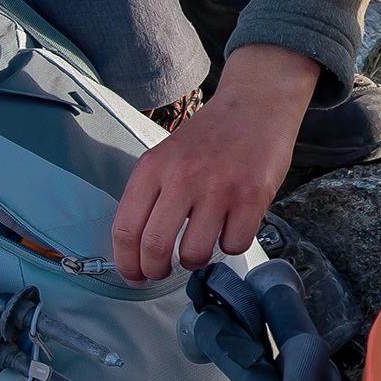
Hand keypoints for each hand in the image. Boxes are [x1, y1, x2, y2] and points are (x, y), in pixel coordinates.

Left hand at [113, 42, 314, 281]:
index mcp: (153, 168)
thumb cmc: (210, 136)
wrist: (255, 103)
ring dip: (194, 261)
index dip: (126, 263)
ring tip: (199, 247)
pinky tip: (231, 227)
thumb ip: (151, 194)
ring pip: (195, 253)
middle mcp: (182, 177)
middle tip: (162, 273)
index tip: (133, 276)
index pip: (125, 229)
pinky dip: (230, 245)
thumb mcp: (167, 155)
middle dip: (155, 271)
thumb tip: (138, 249)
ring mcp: (218, 187)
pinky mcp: (252, 196)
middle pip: (155, 247)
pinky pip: (233, 245)